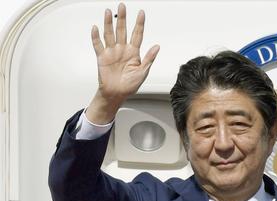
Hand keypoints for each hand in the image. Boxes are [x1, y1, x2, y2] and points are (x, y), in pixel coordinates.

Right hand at [86, 3, 159, 123]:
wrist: (117, 94)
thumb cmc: (130, 85)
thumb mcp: (143, 72)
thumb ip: (149, 58)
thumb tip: (157, 47)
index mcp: (133, 52)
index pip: (137, 34)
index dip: (139, 24)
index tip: (141, 13)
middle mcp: (122, 49)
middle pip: (122, 30)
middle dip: (122, 18)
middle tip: (122, 6)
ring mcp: (112, 52)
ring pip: (110, 34)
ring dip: (108, 23)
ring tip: (108, 11)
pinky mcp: (102, 57)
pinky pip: (98, 45)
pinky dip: (96, 36)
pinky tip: (95, 28)